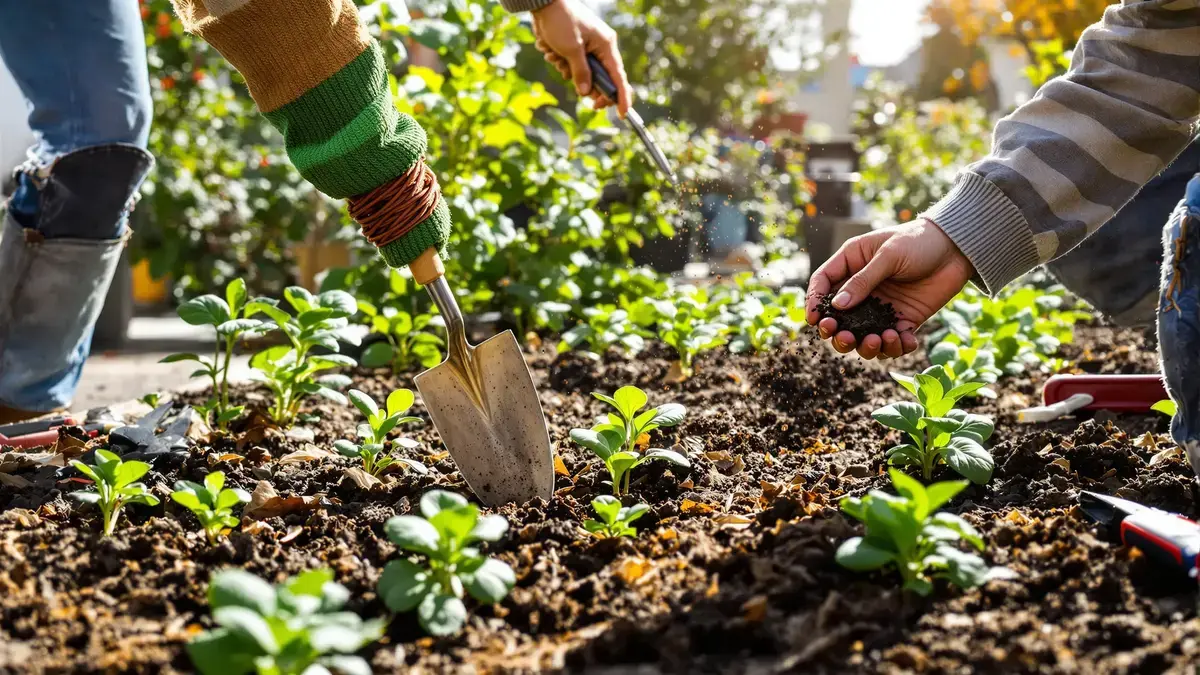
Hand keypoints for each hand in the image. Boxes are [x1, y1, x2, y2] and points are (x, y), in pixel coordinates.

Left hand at [531, 0, 632, 116]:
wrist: (544, 3)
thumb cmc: (560, 21)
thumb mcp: (571, 49)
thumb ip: (580, 72)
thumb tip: (585, 93)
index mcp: (606, 46)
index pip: (618, 76)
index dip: (621, 96)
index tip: (622, 113)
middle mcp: (600, 48)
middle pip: (602, 79)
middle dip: (591, 88)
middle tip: (589, 103)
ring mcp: (588, 49)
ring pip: (584, 75)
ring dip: (569, 73)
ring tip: (557, 58)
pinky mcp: (575, 50)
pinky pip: (572, 67)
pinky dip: (562, 65)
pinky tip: (552, 53)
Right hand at [803, 219, 974, 358]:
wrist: (957, 248)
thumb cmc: (919, 240)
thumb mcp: (889, 255)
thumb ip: (863, 280)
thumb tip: (837, 306)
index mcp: (851, 264)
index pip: (823, 284)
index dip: (814, 302)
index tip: (814, 320)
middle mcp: (862, 289)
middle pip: (839, 318)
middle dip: (838, 333)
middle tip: (845, 338)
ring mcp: (882, 307)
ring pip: (863, 335)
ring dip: (866, 345)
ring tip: (878, 340)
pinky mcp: (904, 319)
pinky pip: (893, 341)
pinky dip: (896, 347)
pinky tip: (904, 340)